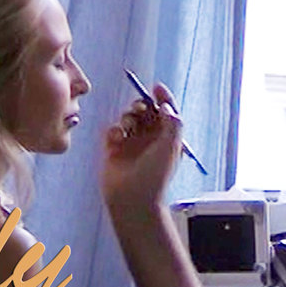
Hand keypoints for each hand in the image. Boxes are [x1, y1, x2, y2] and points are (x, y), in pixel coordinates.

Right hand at [101, 83, 182, 208]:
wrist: (132, 199)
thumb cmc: (155, 176)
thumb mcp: (172, 146)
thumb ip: (172, 122)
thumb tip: (166, 105)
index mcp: (166, 138)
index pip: (166, 112)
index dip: (162, 98)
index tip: (156, 87)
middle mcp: (150, 139)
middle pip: (145, 111)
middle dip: (141, 105)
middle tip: (139, 107)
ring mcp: (132, 144)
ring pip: (128, 118)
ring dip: (127, 117)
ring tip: (126, 127)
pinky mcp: (114, 149)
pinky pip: (112, 130)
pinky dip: (113, 129)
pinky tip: (116, 138)